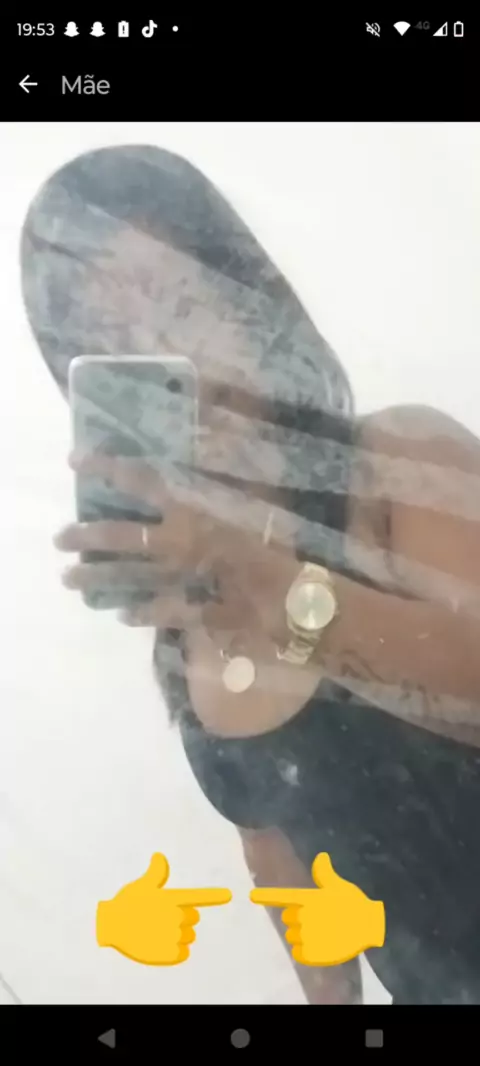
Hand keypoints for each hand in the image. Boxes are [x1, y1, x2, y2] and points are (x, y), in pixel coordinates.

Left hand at [55, 451, 299, 639]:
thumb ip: (229, 469)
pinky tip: (124, 615)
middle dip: (85, 536)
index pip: (141, 480)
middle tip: (59, 538)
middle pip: (120, 537)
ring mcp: (179, 581)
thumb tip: (212, 432)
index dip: (106, 467)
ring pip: (128, 578)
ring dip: (97, 578)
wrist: (295, 599)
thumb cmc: (280, 541)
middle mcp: (175, 544)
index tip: (76, 459)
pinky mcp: (191, 611)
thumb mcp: (255, 497)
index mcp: (191, 509)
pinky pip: (161, 612)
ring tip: (70, 579)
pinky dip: (142, 613)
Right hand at [97, 853, 230, 964]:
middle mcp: (175, 917)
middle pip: (193, 918)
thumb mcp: (141, 886)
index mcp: (171, 899)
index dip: (214, 895)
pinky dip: (177, 951)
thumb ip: (156, 874)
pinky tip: (162, 945)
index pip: (197, 896)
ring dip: (179, 935)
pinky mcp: (169, 954)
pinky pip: (183, 953)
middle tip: (162, 918)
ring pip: (189, 936)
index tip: (229, 895)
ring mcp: (173, 936)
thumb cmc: (126, 904)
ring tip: (159, 932)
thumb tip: (159, 856)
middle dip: (182, 917)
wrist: (112, 928)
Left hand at [250, 852, 384, 966]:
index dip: (267, 895)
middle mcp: (306, 916)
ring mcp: (309, 935)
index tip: (252, 895)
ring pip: (292, 935)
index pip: (284, 895)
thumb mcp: (343, 887)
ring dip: (300, 934)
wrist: (370, 929)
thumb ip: (326, 874)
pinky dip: (304, 951)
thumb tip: (320, 857)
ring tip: (317, 932)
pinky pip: (299, 953)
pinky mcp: (313, 953)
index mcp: (311, 898)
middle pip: (288, 918)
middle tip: (313, 918)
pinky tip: (315, 946)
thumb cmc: (357, 906)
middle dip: (297, 917)